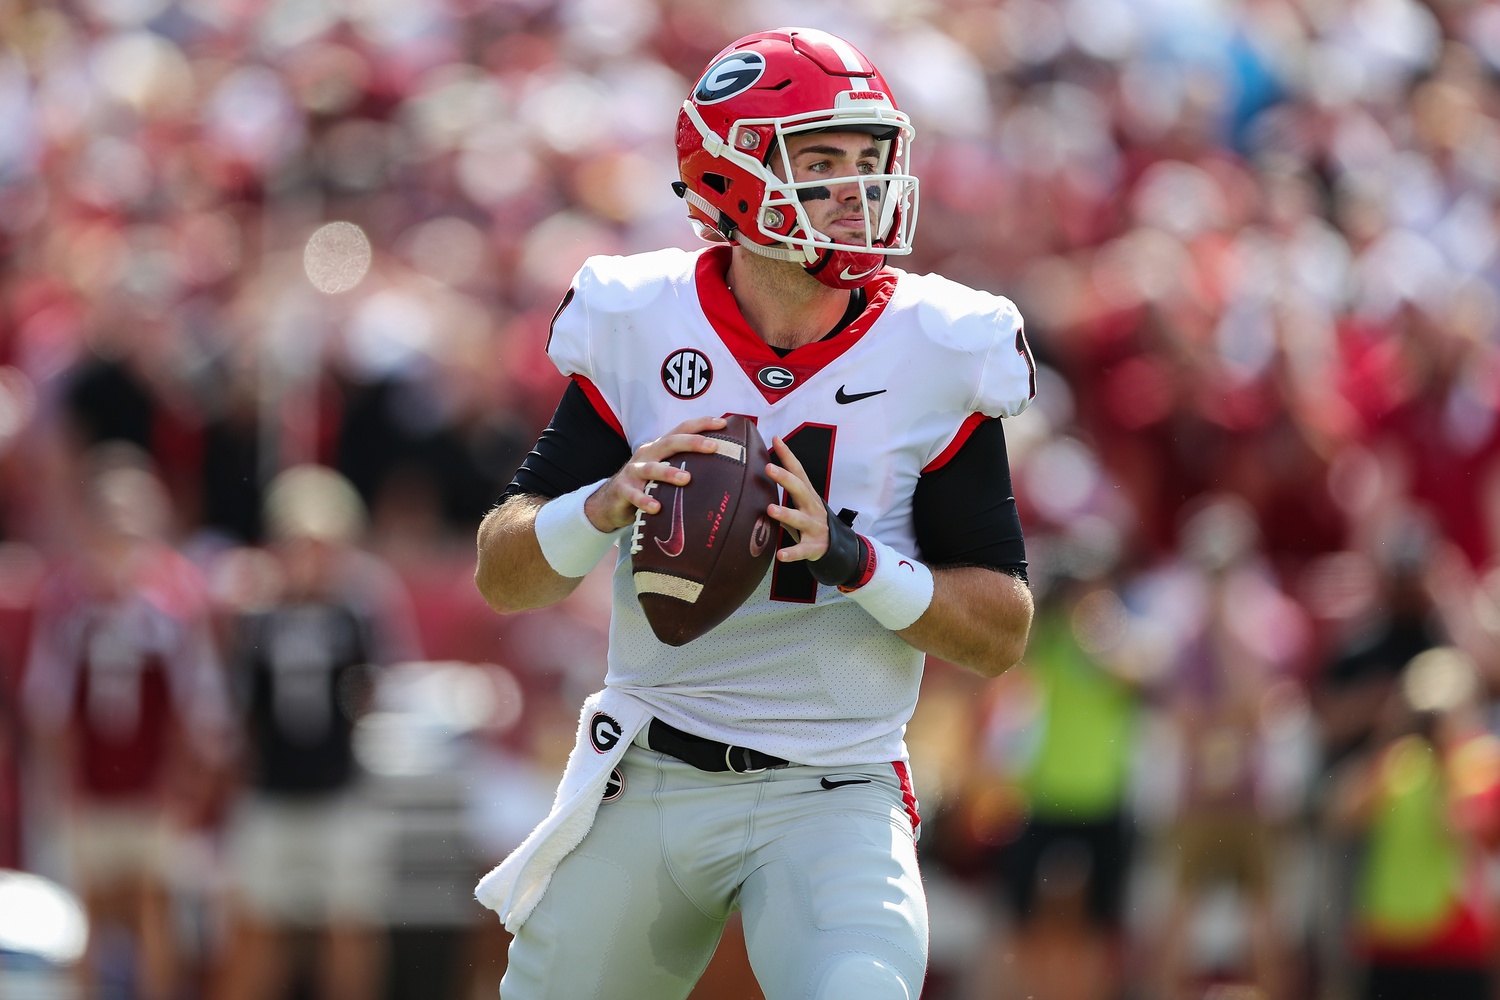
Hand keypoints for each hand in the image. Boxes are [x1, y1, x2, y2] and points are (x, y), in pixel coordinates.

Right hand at [583, 416, 728, 530]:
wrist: (611, 502)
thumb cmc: (646, 486)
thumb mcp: (664, 473)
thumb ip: (685, 468)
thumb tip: (722, 473)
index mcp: (660, 448)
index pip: (681, 430)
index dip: (701, 424)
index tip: (722, 424)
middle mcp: (647, 454)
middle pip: (669, 442)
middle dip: (692, 442)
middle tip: (712, 446)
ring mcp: (633, 471)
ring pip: (651, 468)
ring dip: (668, 472)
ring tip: (686, 479)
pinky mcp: (622, 489)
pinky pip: (634, 494)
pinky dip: (644, 500)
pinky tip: (656, 507)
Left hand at [766, 435, 865, 585]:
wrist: (837, 546)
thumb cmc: (812, 519)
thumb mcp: (803, 501)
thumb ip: (789, 486)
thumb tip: (766, 465)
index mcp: (808, 495)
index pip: (798, 471)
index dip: (787, 455)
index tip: (776, 439)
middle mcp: (812, 508)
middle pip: (799, 490)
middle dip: (785, 478)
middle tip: (769, 468)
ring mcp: (814, 527)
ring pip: (799, 519)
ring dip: (785, 513)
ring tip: (771, 509)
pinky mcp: (813, 546)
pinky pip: (801, 550)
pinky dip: (791, 553)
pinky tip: (780, 555)